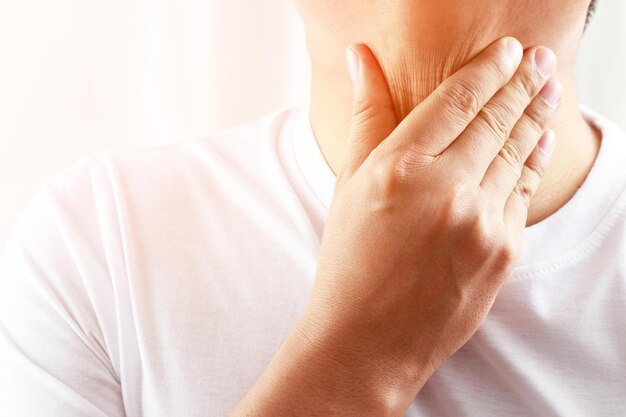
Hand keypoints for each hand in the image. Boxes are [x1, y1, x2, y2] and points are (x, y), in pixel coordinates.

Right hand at [230, 36, 560, 416]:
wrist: (368, 340)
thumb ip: (366, 116)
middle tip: (540, 59)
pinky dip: (533, 163)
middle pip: (496, 120)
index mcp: (399, 168)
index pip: (456, 101)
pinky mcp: (503, 251)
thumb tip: (360, 57)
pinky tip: (540, 143)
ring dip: (535, 117)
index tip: (507, 50)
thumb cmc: (348, 262)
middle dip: (522, 83)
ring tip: (549, 90)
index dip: (487, 68)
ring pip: (517, 154)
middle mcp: (445, 190)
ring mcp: (480, 222)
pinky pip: (522, 194)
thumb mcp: (349, 184)